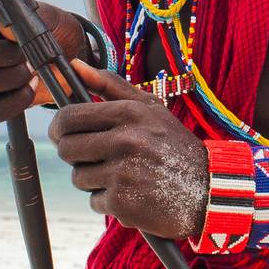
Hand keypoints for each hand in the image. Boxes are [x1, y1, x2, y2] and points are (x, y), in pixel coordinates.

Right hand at [0, 0, 91, 122]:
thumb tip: (4, 28)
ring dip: (15, 76)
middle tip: (25, 51)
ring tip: (33, 66)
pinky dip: (19, 99)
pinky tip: (32, 84)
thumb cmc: (49, 26)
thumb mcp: (44, 12)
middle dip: (2, 55)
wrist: (69, 53)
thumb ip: (25, 14)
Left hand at [48, 62, 209, 239]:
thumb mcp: (150, 108)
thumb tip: (74, 65)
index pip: (69, 118)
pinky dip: (109, 201)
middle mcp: (125, 141)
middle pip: (67, 149)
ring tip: (122, 175)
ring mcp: (123, 174)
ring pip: (79, 177)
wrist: (207, 188)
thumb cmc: (173, 144)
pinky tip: (132, 193)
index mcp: (129, 114)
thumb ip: (110, 85)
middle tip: (96, 157)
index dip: (61, 127)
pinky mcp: (123, 203)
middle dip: (77, 155)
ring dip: (94, 180)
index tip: (65, 134)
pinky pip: (94, 201)